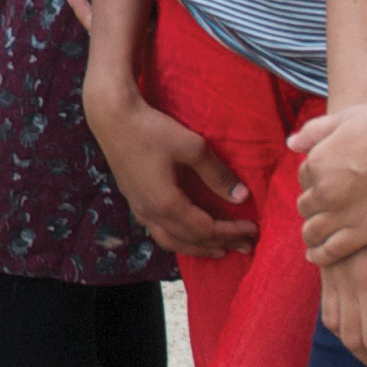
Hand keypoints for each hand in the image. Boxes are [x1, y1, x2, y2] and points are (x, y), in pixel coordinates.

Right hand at [65, 0, 258, 258]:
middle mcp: (151, 213)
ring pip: (170, 241)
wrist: (112, 117)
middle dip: (219, 245)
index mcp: (167, 204)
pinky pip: (158, 231)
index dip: (231, 233)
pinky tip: (186, 233)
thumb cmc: (153, 129)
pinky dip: (178, 238)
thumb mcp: (193, 148)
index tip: (254, 230)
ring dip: (197, 248)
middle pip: (190, 241)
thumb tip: (242, 197)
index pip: (206, 229)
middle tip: (244, 247)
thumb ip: (217, 175)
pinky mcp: (133, 200)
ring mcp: (139, 209)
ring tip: (218, 249)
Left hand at [292, 99, 366, 265]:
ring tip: (316, 238)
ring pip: (313, 231)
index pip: (303, 178)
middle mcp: (324, 190)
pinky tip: (317, 257)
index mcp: (317, 162)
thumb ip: (314, 131)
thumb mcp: (344, 118)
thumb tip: (291, 143)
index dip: (314, 182)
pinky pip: (331, 251)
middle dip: (314, 207)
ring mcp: (343, 213)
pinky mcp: (364, 232)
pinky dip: (320, 256)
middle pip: (306, 206)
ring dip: (312, 234)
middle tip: (328, 210)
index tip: (326, 185)